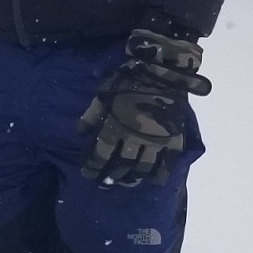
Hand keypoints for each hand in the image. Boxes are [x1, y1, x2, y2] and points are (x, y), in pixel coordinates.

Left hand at [77, 29, 210, 187]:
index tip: (89, 174)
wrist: (160, 70)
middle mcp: (134, 139)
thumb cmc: (128, 80)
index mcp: (115, 128)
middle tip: (107, 182)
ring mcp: (155, 140)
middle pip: (121, 166)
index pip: (101, 155)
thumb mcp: (103, 94)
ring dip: (134, 177)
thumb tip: (80, 133)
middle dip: (112, 176)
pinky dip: (161, 173)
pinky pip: (168, 161)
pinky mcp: (172, 138)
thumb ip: (91, 115)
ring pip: (143, 167)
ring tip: (129, 181)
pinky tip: (155, 179)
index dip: (93, 168)